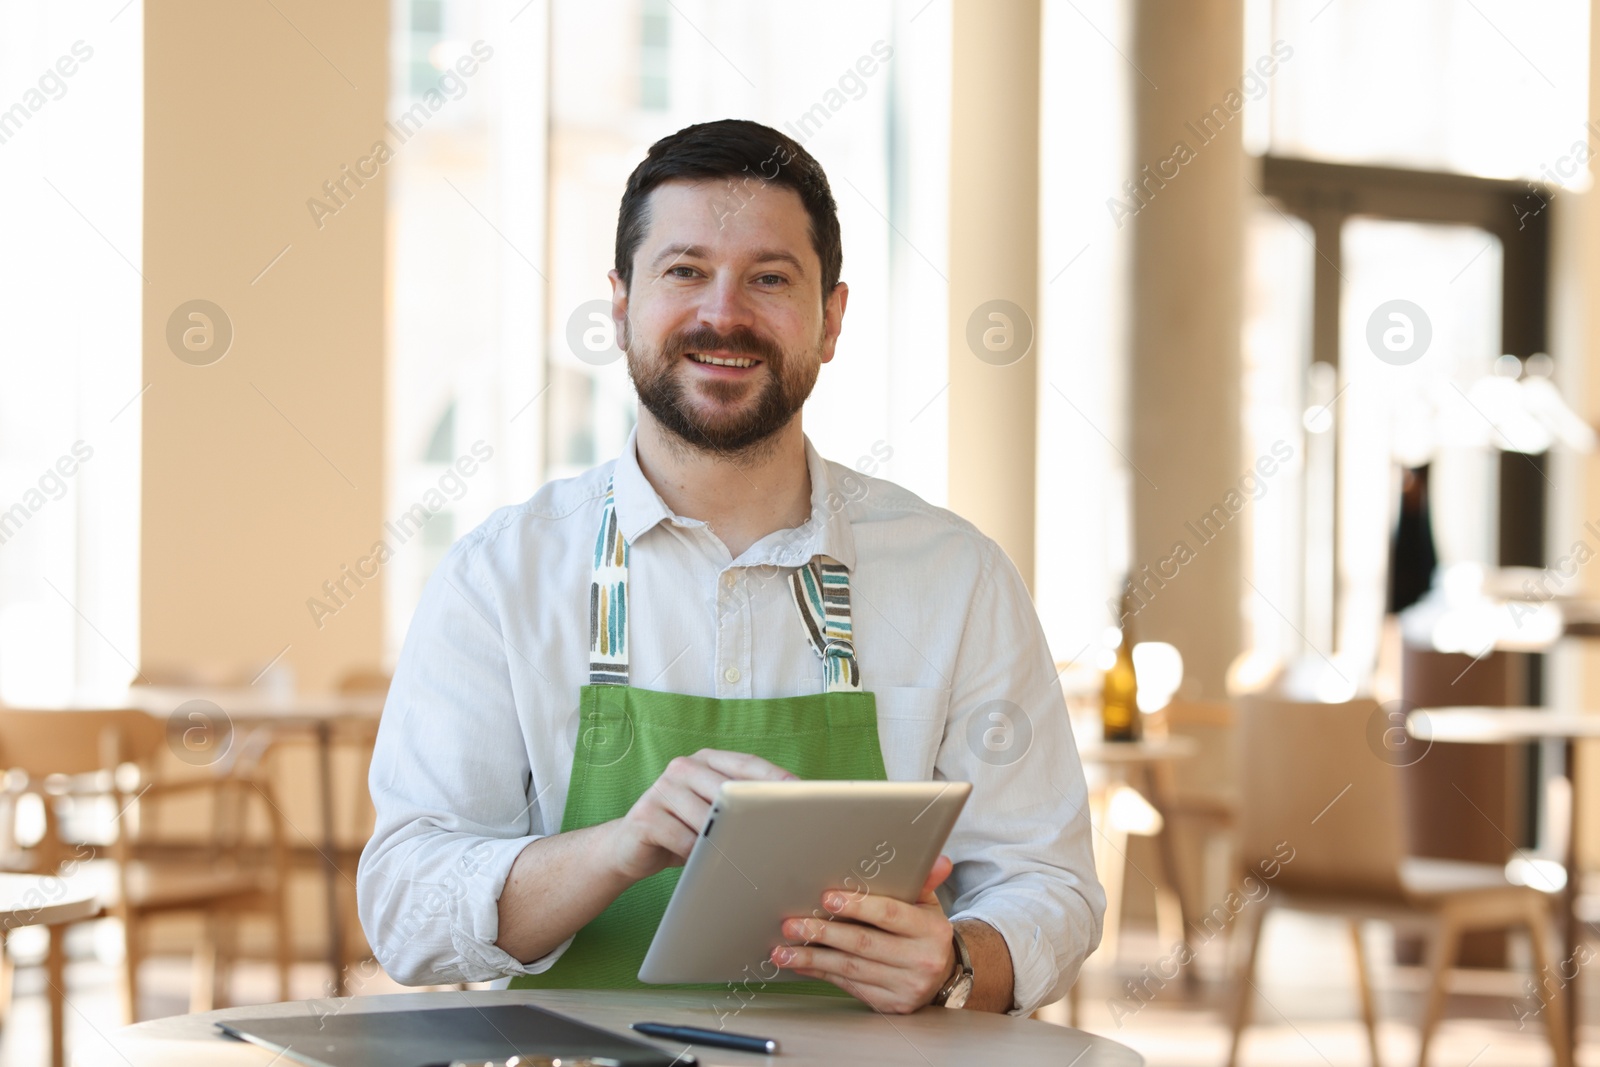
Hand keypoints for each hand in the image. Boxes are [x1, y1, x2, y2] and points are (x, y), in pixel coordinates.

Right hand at [603, 748, 795, 882]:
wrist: (628, 847)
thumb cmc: (682, 830)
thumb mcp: (712, 813)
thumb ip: (738, 805)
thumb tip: (788, 816)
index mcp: (706, 760)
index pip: (748, 764)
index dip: (776, 778)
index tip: (802, 794)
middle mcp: (683, 767)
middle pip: (729, 790)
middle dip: (754, 814)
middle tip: (778, 836)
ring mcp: (662, 788)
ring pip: (707, 817)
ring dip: (724, 842)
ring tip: (739, 860)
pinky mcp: (645, 815)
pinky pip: (683, 840)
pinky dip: (698, 856)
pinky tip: (701, 864)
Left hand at [771, 854, 956, 1013]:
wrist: (944, 974)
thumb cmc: (926, 932)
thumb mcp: (928, 904)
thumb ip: (923, 880)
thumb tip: (938, 859)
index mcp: (931, 930)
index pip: (890, 915)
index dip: (858, 906)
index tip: (827, 899)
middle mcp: (921, 960)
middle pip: (864, 944)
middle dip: (824, 933)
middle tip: (794, 924)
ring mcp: (905, 986)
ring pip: (851, 969)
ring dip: (813, 958)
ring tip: (784, 950)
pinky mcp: (890, 1005)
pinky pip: (849, 987)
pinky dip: (822, 973)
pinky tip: (801, 965)